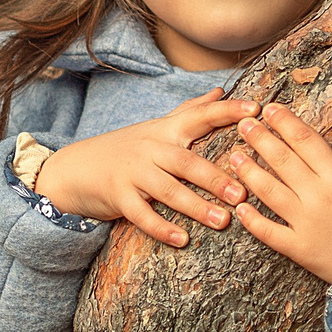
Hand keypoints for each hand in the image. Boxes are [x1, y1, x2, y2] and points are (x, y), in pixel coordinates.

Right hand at [32, 89, 257, 247]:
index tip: (256, 110)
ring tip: (223, 220)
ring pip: (168, 190)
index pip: (199, 116)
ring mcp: (133, 173)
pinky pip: (142, 215)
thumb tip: (220, 91)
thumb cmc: (125, 149)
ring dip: (196, 206)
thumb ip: (189, 110)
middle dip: (215, 176)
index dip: (227, 111)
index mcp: (164, 131)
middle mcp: (150, 149)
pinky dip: (162, 228)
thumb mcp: (155, 127)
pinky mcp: (118, 196)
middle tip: (242, 192)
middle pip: (186, 161)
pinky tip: (183, 240)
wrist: (75, 168)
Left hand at [226, 104, 331, 316]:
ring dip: (249, 172)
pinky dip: (252, 220)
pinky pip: (269, 232)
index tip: (270, 109)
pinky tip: (240, 207)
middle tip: (243, 124)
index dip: (285, 122)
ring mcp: (307, 224)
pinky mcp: (301, 250)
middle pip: (282, 161)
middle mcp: (319, 197)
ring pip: (269, 192)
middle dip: (259, 139)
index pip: (305, 140)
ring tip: (234, 156)